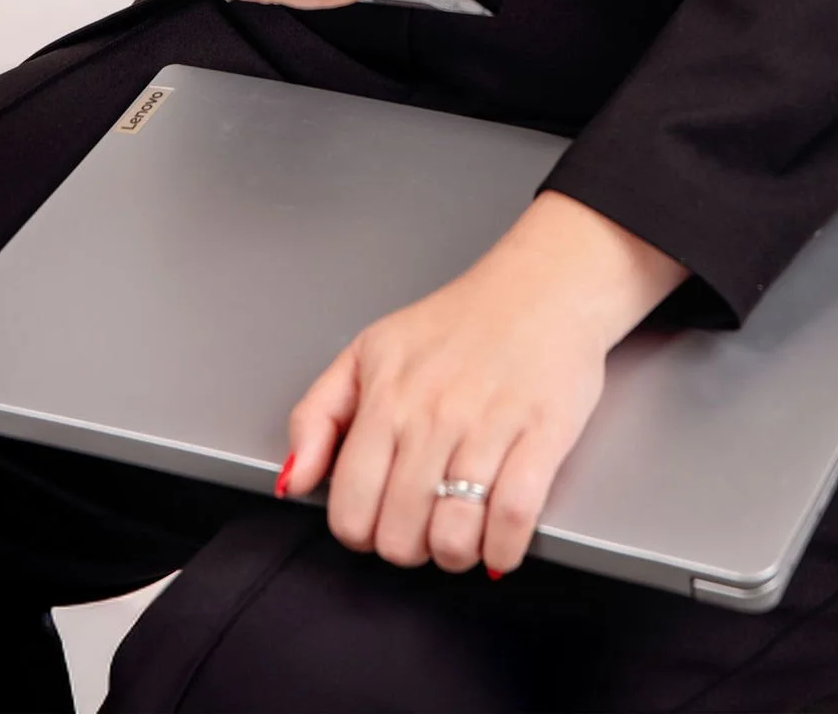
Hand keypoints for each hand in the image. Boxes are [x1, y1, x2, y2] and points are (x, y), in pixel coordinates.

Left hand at [281, 192, 689, 575]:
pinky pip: (513, 519)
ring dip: (456, 554)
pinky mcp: (542, 433)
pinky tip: (499, 541)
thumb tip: (293, 482)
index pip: (350, 510)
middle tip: (424, 525)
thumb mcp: (370, 350)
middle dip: (410, 548)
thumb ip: (316, 414)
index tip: (380, 520)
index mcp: (386, 397)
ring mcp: (488, 425)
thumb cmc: (459, 321)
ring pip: (454, 536)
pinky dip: (503, 549)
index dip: (362, 533)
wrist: (544, 282)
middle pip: (400, 536)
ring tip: (462, 532)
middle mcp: (432, 414)